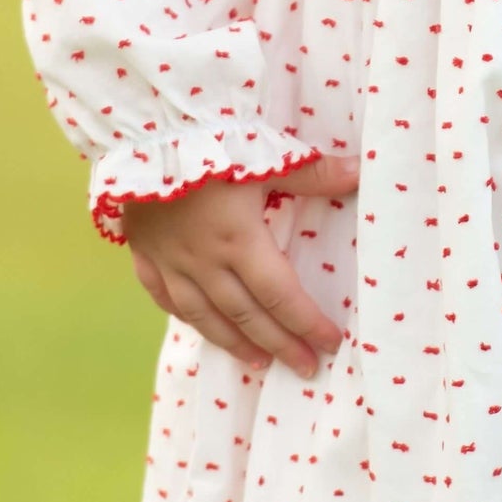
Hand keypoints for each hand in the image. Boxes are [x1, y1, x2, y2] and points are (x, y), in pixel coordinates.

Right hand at [124, 155, 358, 376]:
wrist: (142, 134)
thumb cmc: (210, 142)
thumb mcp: (266, 155)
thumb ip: (313, 173)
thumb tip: (359, 173)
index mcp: (239, 240)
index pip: (281, 295)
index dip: (308, 322)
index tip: (331, 343)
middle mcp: (205, 261)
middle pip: (246, 315)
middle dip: (279, 344)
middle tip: (305, 367)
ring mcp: (171, 261)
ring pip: (204, 315)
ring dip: (233, 342)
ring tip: (258, 362)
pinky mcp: (144, 252)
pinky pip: (163, 295)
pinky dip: (184, 315)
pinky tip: (200, 325)